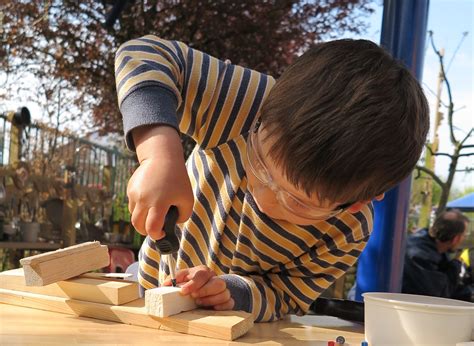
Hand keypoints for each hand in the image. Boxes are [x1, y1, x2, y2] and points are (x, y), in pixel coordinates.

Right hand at [128, 125, 193, 239]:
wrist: (162, 157)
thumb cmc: (178, 179)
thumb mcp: (187, 199)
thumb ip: (183, 216)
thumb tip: (172, 225)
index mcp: (159, 203)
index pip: (152, 228)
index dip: (156, 235)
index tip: (162, 233)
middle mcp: (144, 199)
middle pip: (137, 225)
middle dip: (145, 231)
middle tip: (154, 228)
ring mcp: (135, 194)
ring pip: (133, 215)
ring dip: (142, 218)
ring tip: (153, 212)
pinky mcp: (130, 188)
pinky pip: (132, 204)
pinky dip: (139, 207)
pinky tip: (150, 198)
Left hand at [163, 265, 234, 310]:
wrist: (202, 289)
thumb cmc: (190, 283)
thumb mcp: (181, 278)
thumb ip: (174, 279)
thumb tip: (166, 284)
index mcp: (203, 271)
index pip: (202, 274)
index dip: (193, 283)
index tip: (183, 291)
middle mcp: (215, 279)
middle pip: (218, 283)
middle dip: (205, 291)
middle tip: (194, 297)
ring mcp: (222, 290)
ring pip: (225, 293)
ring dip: (211, 300)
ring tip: (199, 303)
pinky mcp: (226, 300)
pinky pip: (229, 303)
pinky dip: (221, 306)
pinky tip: (212, 308)